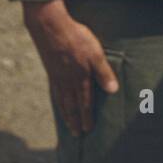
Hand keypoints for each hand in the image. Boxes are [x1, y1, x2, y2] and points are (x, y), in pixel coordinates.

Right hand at [22, 0, 117, 135]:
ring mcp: (57, 77)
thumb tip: (112, 90)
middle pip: (72, 106)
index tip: (88, 130)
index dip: (87, 117)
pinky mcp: (51, 70)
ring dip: (66, 114)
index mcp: (80, 78)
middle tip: (77, 135)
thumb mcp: (96, 53)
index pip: (85, 103)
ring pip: (62, 101)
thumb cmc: (77, 39)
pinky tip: (58, 101)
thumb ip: (103, 72)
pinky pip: (54, 91)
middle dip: (76, 121)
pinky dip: (57, 101)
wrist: (50, 27)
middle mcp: (67, 81)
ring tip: (68, 124)